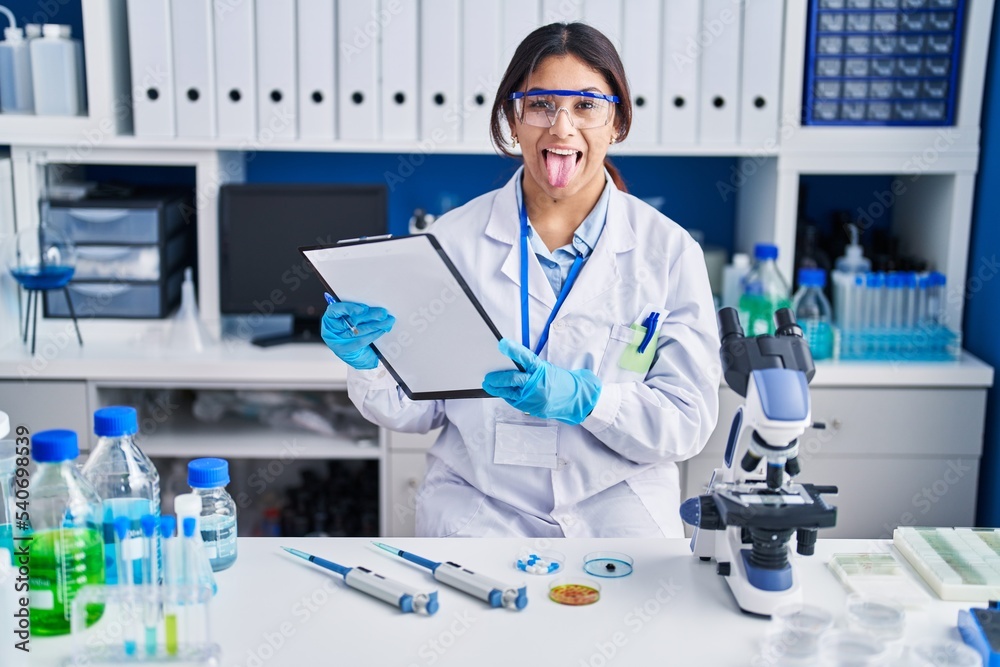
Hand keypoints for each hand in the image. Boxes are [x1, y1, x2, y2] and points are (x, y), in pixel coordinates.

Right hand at [320, 302, 394, 369]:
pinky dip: (373, 334)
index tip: (363, 309)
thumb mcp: (351, 320)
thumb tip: (371, 305)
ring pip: (358, 330)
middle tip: (382, 313)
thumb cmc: (352, 335)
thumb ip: (357, 312)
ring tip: (387, 321)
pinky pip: (361, 341)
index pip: (335, 310)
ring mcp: (338, 341)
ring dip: (375, 325)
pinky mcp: (346, 350)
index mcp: (330, 319)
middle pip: (350, 320)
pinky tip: (381, 330)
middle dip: (369, 316)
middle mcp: (332, 330)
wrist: (358, 357)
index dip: (349, 308)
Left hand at [482, 338, 601, 424]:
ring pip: (510, 393)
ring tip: (489, 385)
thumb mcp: (547, 369)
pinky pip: (514, 401)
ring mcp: (534, 398)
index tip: (501, 344)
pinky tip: (501, 392)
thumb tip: (512, 364)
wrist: (576, 400)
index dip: (512, 350)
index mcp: (542, 370)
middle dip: (497, 379)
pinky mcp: (532, 408)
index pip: (525, 357)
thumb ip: (530, 368)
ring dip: (497, 389)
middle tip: (488, 376)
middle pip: (512, 379)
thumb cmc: (561, 382)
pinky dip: (507, 396)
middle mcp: (537, 384)